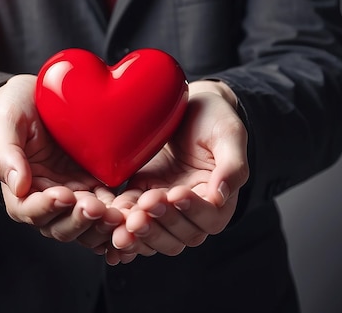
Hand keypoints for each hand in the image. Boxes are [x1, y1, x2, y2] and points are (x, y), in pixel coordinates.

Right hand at [0, 74, 122, 244]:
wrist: (40, 94)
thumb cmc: (17, 106)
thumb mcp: (7, 120)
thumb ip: (6, 153)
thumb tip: (18, 186)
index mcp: (20, 190)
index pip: (30, 211)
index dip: (46, 208)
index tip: (64, 195)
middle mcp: (47, 200)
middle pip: (61, 226)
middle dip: (79, 221)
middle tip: (96, 208)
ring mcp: (74, 195)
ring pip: (88, 226)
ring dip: (102, 225)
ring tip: (118, 215)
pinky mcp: (96, 186)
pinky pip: (109, 210)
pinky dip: (120, 217)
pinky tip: (133, 213)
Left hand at [109, 80, 248, 260]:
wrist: (186, 106)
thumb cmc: (214, 119)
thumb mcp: (229, 135)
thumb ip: (232, 166)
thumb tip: (219, 197)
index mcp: (219, 200)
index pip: (209, 218)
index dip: (193, 210)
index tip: (175, 194)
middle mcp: (193, 213)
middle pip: (180, 235)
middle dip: (161, 224)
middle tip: (144, 207)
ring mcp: (166, 209)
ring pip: (155, 235)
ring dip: (141, 232)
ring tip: (126, 221)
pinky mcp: (142, 197)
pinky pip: (131, 218)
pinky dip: (121, 226)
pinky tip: (109, 222)